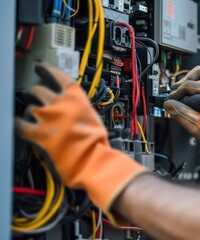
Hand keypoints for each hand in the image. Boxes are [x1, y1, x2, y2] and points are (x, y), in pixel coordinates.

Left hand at [15, 63, 146, 223]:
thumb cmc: (97, 143)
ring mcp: (48, 118)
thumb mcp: (92, 116)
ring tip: (32, 117)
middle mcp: (61, 103)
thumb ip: (78, 107)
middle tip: (33, 95)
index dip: (47, 70)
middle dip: (34, 93)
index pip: (58, 76)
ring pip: (29, 107)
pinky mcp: (38, 134)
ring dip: (30, 112)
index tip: (41, 68)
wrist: (94, 160)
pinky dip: (17, 124)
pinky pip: (19, 124)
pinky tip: (18, 125)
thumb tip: (68, 105)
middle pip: (39, 90)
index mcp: (77, 97)